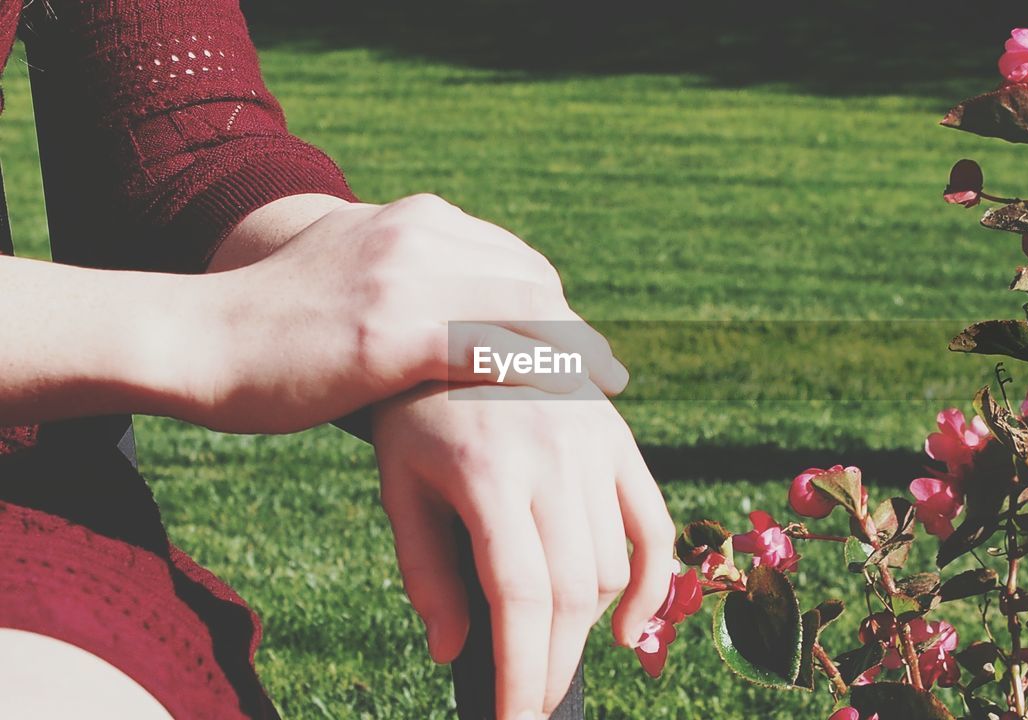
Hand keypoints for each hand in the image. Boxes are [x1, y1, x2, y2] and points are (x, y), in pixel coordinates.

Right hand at [183, 195, 627, 432]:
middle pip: (532, 282)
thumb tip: (465, 326)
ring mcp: (406, 274)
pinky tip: (553, 417)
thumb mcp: (354, 278)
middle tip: (600, 385)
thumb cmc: (271, 329)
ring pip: (524, 311)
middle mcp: (420, 232)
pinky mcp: (389, 327)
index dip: (555, 312)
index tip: (578, 357)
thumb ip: (413, 287)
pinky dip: (532, 381)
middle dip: (572, 337)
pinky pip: (489, 350)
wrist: (194, 337)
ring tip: (594, 408)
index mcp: (416, 218)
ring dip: (567, 361)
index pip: (518, 260)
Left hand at [370, 382, 674, 719]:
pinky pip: (655, 525)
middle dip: (551, 668)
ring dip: (586, 631)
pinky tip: (626, 627)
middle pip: (570, 593)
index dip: (521, 672)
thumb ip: (426, 570)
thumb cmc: (414, 412)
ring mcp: (595, 444)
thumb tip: (453, 653)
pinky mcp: (619, 440)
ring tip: (547, 653)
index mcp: (487, 470)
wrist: (459, 320)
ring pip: (612, 567)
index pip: (519, 596)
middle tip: (529, 707)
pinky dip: (653, 584)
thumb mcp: (400, 485)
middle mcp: (553, 456)